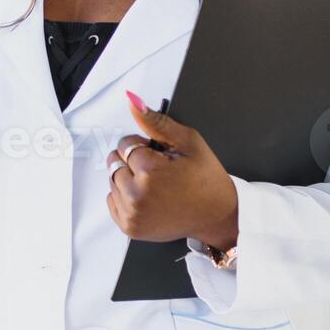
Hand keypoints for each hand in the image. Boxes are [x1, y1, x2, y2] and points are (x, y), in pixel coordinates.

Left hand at [105, 91, 239, 250]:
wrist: (217, 216)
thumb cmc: (206, 179)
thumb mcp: (188, 142)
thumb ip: (157, 121)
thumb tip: (134, 102)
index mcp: (150, 172)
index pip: (126, 144)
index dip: (144, 147)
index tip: (160, 157)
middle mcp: (137, 195)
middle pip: (116, 162)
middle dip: (133, 162)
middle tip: (159, 172)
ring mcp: (132, 214)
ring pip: (113, 181)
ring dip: (129, 179)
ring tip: (156, 186)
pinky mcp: (130, 227)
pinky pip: (112, 200)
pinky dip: (125, 197)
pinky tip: (148, 198)